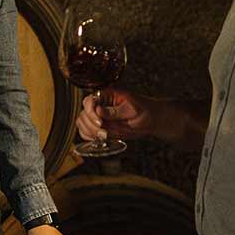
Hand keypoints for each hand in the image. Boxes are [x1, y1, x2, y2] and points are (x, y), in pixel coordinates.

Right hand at [77, 91, 204, 150]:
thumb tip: (99, 111)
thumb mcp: (132, 109)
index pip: (89, 100)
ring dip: (89, 131)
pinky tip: (98, 139)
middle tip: (103, 133)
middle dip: (91, 125)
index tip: (100, 122)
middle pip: (84, 113)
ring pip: (82, 122)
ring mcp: (99, 116)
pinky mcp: (100, 126)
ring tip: (104, 136)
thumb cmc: (145, 110)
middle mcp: (100, 104)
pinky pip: (86, 131)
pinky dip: (89, 136)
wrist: (153, 120)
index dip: (91, 112)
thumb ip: (115, 111)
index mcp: (107, 95)